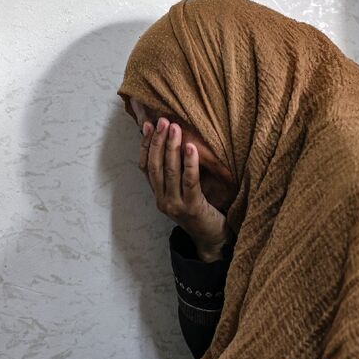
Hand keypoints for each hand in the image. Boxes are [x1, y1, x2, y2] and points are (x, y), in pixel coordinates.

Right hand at [139, 117, 230, 261]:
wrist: (212, 238)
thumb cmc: (201, 210)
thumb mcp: (183, 191)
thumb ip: (176, 173)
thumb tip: (175, 142)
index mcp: (158, 194)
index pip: (145, 167)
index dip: (145, 145)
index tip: (149, 125)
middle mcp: (162, 200)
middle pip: (155, 166)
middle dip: (158, 141)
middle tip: (163, 121)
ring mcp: (175, 205)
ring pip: (169, 171)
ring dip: (171, 147)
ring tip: (175, 128)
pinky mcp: (192, 208)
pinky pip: (189, 181)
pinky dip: (189, 163)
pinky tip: (190, 147)